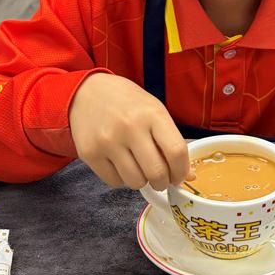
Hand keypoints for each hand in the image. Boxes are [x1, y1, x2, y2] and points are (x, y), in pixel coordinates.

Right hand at [69, 73, 190, 190]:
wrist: (86, 92)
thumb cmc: (126, 102)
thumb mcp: (154, 111)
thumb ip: (171, 141)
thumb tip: (188, 176)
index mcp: (152, 114)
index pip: (176, 152)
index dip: (182, 171)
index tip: (179, 176)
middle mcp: (130, 127)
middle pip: (157, 173)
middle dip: (163, 182)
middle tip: (161, 179)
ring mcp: (108, 141)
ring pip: (135, 182)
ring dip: (142, 181)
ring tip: (139, 168)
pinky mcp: (89, 153)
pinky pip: (114, 181)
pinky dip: (121, 179)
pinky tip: (121, 164)